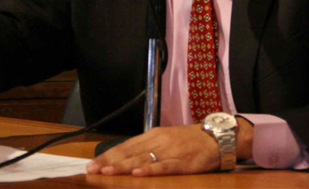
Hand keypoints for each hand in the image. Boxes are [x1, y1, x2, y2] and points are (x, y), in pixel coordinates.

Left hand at [87, 125, 217, 175]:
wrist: (217, 138)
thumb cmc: (190, 140)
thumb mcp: (166, 139)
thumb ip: (147, 147)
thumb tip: (124, 158)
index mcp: (153, 135)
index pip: (125, 146)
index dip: (108, 155)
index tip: (92, 164)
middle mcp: (159, 141)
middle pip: (130, 152)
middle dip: (109, 162)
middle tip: (92, 171)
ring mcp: (171, 151)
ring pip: (142, 159)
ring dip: (123, 167)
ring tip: (107, 172)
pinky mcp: (183, 162)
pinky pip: (164, 167)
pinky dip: (150, 170)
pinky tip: (138, 173)